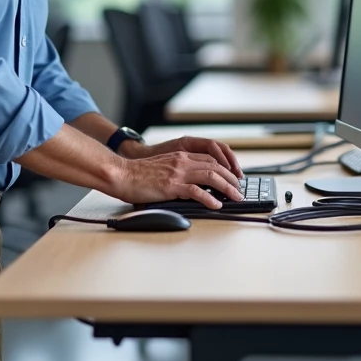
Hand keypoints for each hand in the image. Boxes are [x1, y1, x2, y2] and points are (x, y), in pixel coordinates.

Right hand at [109, 151, 242, 209]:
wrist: (120, 174)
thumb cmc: (137, 175)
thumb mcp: (162, 167)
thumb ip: (177, 172)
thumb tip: (192, 185)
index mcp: (179, 155)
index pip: (210, 159)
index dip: (225, 169)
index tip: (233, 179)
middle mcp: (181, 161)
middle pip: (215, 167)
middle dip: (231, 178)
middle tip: (239, 190)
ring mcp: (177, 173)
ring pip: (210, 177)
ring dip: (226, 188)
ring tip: (235, 197)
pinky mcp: (171, 185)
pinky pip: (196, 191)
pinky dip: (209, 198)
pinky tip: (216, 205)